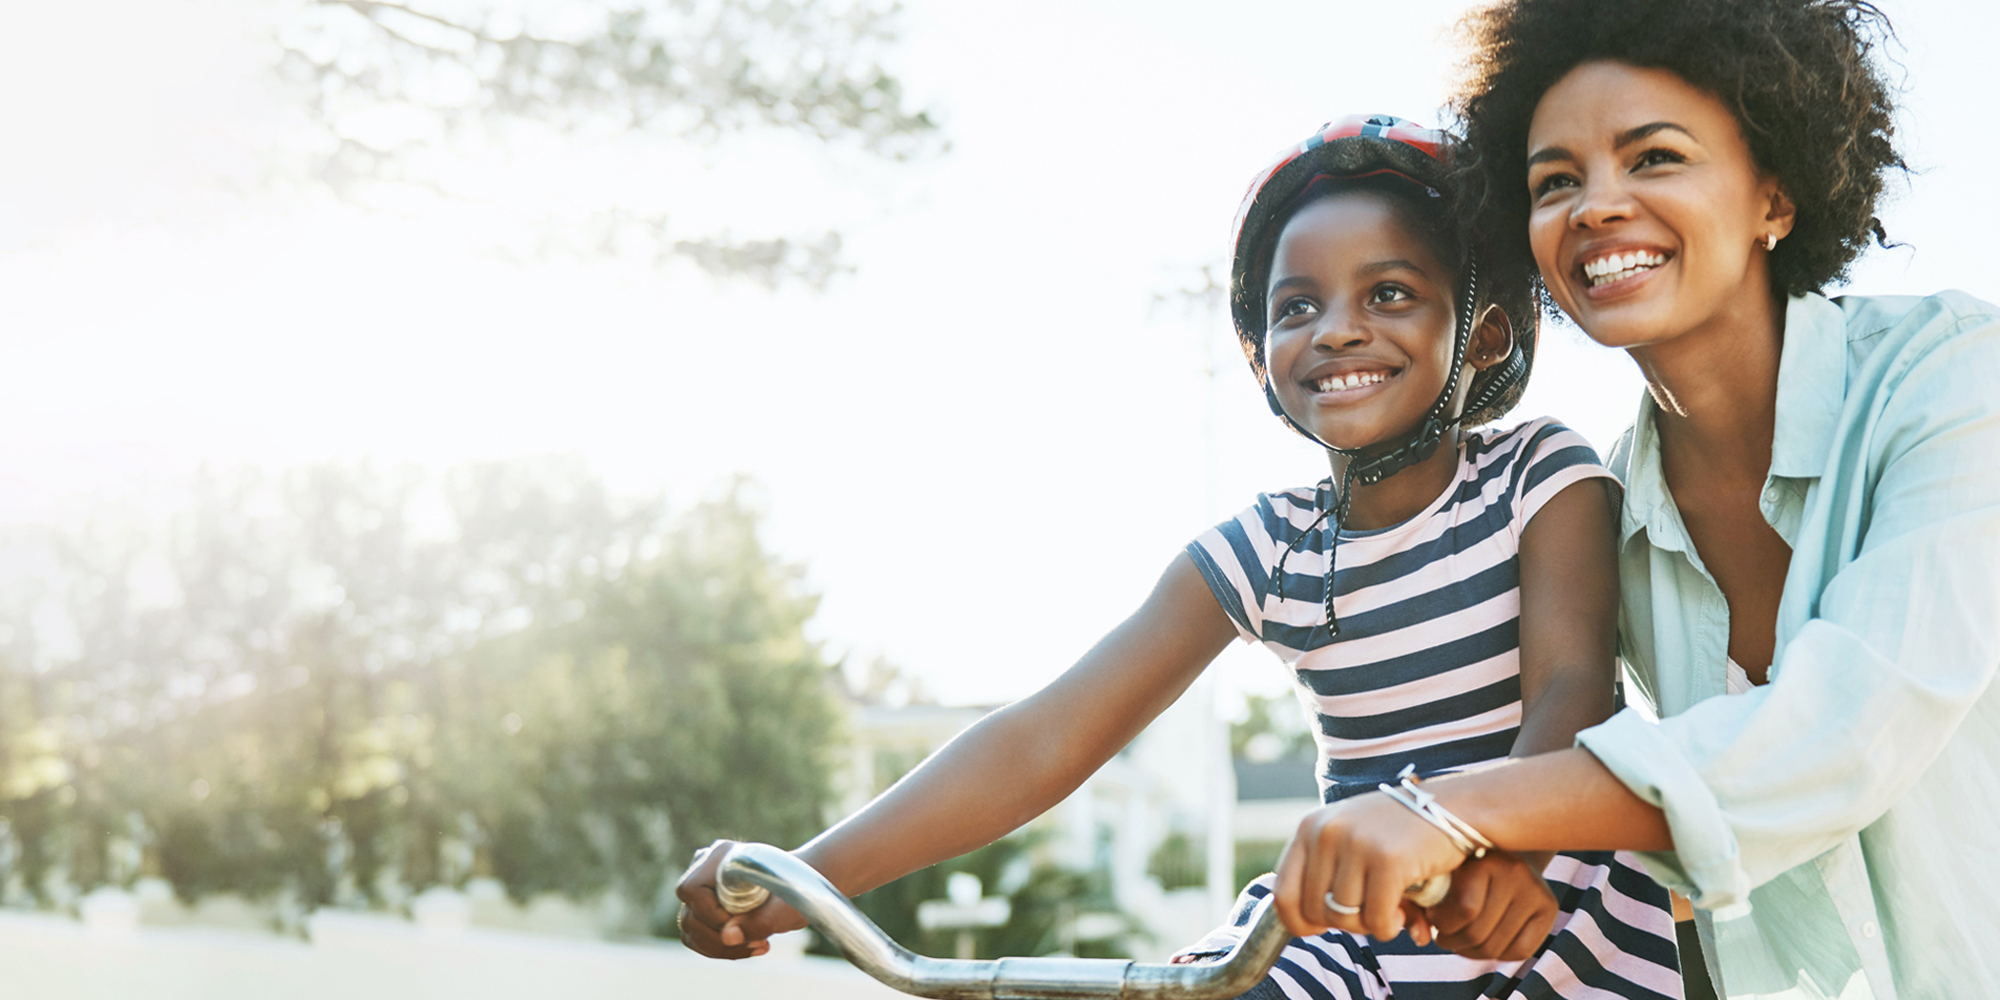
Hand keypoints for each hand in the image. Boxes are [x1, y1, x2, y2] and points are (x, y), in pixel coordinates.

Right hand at [673, 839, 807, 958]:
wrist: (799, 886)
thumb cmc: (795, 890)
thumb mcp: (784, 907)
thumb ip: (758, 921)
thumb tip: (728, 937)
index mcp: (721, 856)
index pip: (692, 890)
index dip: (711, 914)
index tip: (741, 924)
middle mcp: (705, 869)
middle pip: (690, 915)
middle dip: (721, 938)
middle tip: (758, 941)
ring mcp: (702, 889)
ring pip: (691, 930)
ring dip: (722, 948)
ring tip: (758, 945)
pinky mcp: (703, 909)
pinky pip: (697, 938)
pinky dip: (721, 950)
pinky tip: (750, 947)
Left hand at [1273, 791, 1468, 942]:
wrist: (1452, 808)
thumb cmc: (1399, 833)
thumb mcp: (1350, 839)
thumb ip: (1323, 873)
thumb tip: (1298, 926)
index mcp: (1310, 827)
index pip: (1283, 894)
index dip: (1300, 923)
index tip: (1324, 926)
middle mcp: (1326, 832)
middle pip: (1315, 912)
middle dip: (1344, 924)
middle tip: (1370, 913)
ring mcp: (1356, 844)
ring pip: (1344, 918)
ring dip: (1370, 925)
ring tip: (1390, 909)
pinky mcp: (1387, 860)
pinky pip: (1376, 920)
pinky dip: (1389, 927)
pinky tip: (1403, 913)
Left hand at [1426, 850, 1556, 960]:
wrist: (1507, 847)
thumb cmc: (1462, 864)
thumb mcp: (1444, 869)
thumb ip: (1427, 896)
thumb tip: (1420, 936)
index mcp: (1485, 859)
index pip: (1465, 910)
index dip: (1442, 924)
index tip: (1432, 919)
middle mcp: (1515, 873)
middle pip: (1478, 933)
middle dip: (1451, 941)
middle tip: (1442, 936)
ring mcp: (1536, 891)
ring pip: (1495, 947)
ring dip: (1469, 951)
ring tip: (1458, 940)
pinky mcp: (1549, 909)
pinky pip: (1520, 952)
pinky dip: (1496, 955)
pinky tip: (1483, 943)